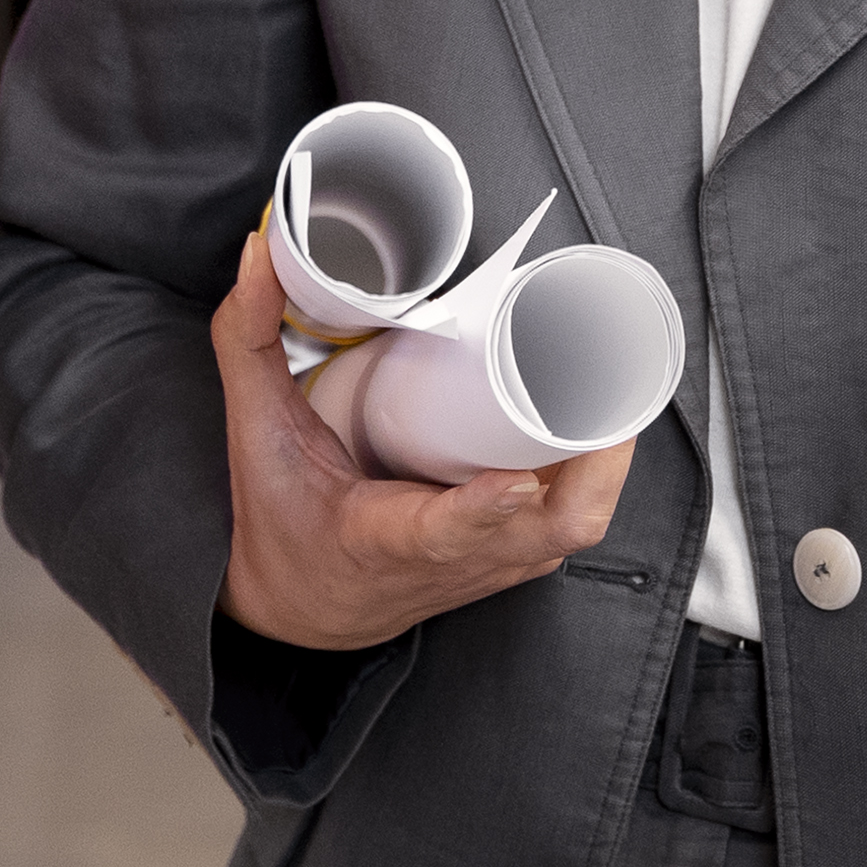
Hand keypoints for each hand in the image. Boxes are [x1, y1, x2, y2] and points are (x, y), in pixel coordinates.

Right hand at [213, 225, 627, 652]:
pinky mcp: (510, 559)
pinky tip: (598, 417)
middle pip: (550, 530)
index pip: (443, 533)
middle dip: (596, 464)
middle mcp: (452, 562)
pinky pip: (569, 518)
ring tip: (617, 382)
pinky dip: (593, 471)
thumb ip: (249, 341)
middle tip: (614, 386)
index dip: (486, 509)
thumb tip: (258, 256)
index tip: (516, 476)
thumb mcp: (254, 434)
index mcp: (383, 538)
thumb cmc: (281, 526)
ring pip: (573, 523)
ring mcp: (490, 565)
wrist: (300, 611)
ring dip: (605, 461)